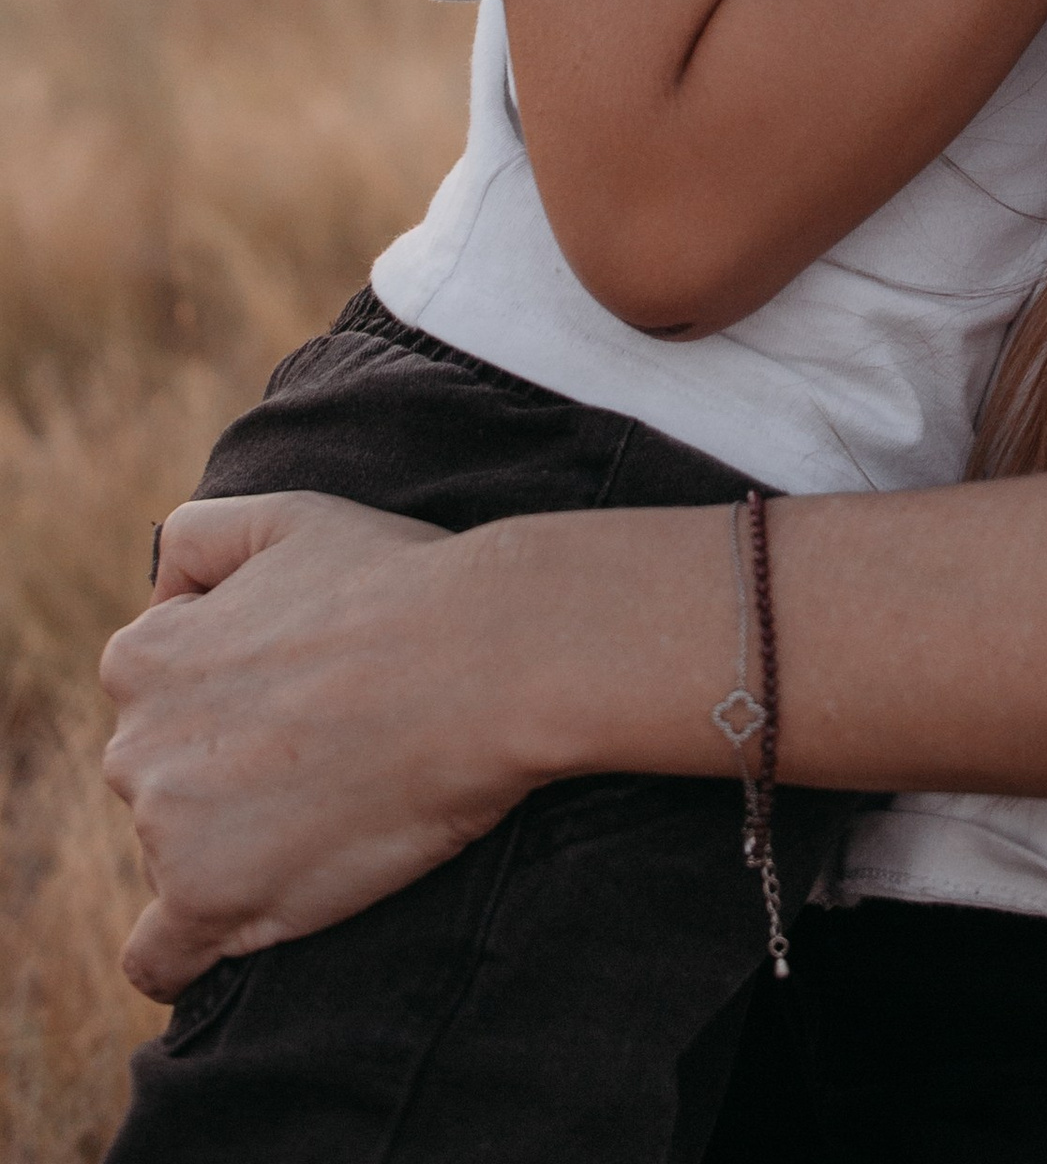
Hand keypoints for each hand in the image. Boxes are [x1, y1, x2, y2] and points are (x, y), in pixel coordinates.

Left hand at [102, 494, 521, 999]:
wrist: (485, 660)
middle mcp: (133, 745)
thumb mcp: (289, 516)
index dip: (223, 702)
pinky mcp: (209, 898)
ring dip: (233, 845)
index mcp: (144, 659)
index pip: (150, 700)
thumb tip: (157, 598)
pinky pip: (160, 957)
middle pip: (160, 780)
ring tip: (332, 811)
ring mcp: (166, 828)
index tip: (297, 701)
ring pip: (176, 856)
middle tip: (325, 753)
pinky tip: (234, 929)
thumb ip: (198, 539)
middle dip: (224, 773)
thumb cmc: (402, 584)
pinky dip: (187, 952)